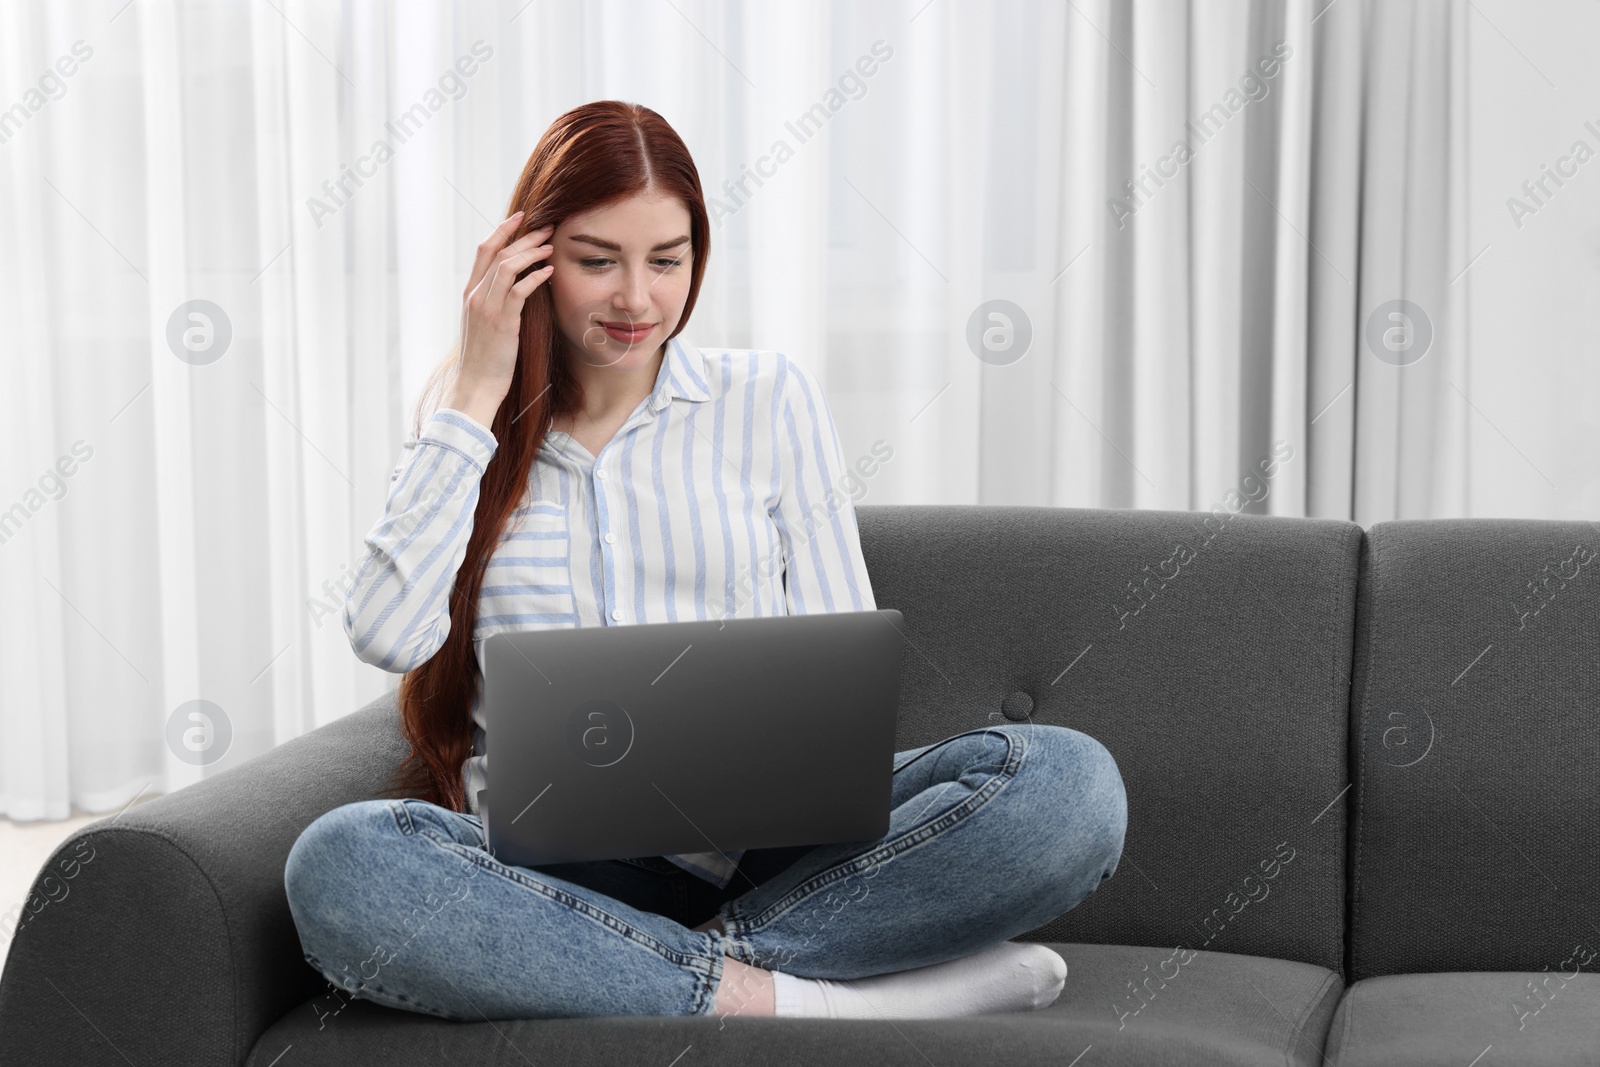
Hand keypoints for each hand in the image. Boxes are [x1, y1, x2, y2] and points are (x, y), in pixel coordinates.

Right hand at [451, 211, 555, 416]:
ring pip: (507, 265)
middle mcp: (475, 295)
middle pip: (496, 251)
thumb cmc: (485, 358)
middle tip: (546, 226)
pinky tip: (549, 271)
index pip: (483, 250)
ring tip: (551, 245)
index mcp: (470, 292)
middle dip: (522, 235)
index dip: (502, 230)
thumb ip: (494, 302)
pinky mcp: (502, 322)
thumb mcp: (484, 324)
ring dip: (531, 252)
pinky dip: (535, 277)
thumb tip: (514, 287)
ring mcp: (486, 307)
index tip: (520, 217)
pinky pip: (518, 290)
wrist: (475, 384)